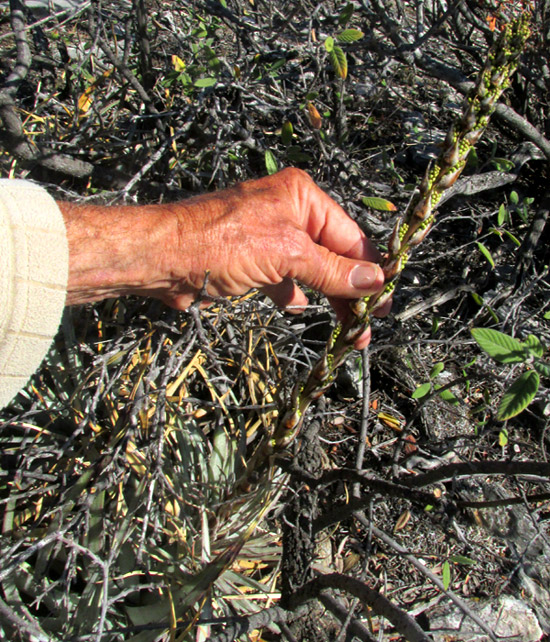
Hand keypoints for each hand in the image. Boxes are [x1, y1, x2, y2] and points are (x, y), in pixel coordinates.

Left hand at [59, 168, 387, 347]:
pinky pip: (284, 277)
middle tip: (364, 329)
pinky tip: (295, 307)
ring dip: (325, 297)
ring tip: (344, 330)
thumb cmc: (222, 244)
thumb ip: (332, 270)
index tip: (385, 303)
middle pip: (332, 256)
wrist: (161, 259)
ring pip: (310, 270)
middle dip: (348, 292)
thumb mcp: (286, 255)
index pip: (350, 237)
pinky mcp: (251, 260)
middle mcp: (288, 213)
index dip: (370, 271)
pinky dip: (292, 293)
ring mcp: (268, 237)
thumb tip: (375, 282)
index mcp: (302, 198)